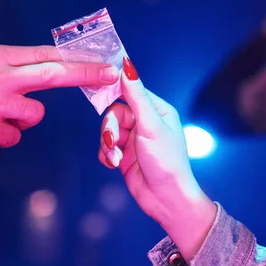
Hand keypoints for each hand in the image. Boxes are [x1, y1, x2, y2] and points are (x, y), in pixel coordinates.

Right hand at [0, 44, 118, 149]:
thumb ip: (7, 65)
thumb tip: (39, 70)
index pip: (45, 54)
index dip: (76, 57)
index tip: (101, 59)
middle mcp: (1, 78)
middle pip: (53, 75)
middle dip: (85, 73)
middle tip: (110, 74)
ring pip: (34, 115)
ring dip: (21, 116)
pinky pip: (13, 136)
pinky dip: (2, 133)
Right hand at [98, 57, 215, 261]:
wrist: (166, 200)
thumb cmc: (167, 162)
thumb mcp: (151, 125)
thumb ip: (136, 96)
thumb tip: (127, 65)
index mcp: (158, 110)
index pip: (130, 91)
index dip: (114, 91)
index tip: (98, 88)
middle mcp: (146, 122)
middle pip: (114, 112)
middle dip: (109, 128)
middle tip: (112, 141)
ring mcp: (134, 140)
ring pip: (107, 130)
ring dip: (108, 144)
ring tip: (116, 158)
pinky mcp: (125, 155)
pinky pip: (106, 147)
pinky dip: (106, 155)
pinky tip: (114, 164)